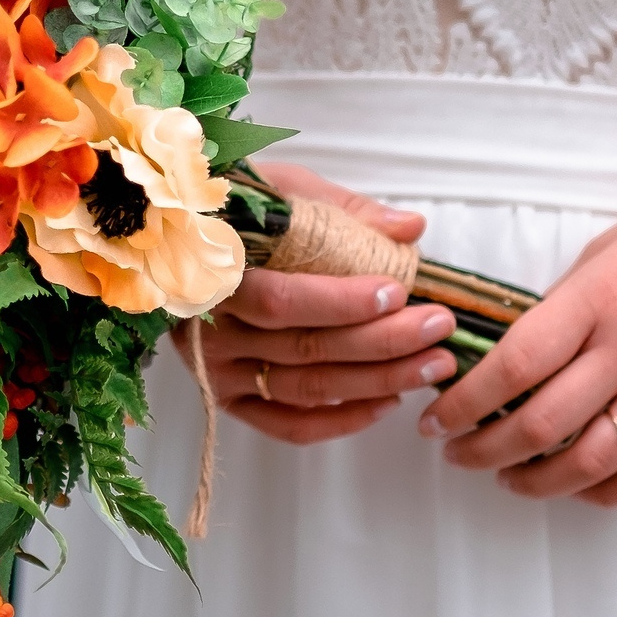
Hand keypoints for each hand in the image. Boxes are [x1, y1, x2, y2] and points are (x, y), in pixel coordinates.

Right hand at [198, 163, 459, 443]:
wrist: (178, 240)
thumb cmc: (234, 211)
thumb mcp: (283, 192)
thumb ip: (346, 212)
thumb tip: (408, 229)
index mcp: (216, 276)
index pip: (283, 301)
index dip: (342, 303)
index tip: (397, 292)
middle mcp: (212, 333)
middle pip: (306, 348)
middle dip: (383, 341)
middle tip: (438, 326)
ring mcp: (218, 372)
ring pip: (307, 388)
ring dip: (378, 381)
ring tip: (433, 364)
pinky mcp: (229, 399)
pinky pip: (288, 425)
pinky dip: (341, 420)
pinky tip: (387, 402)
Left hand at [417, 156, 616, 505]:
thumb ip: (567, 301)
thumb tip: (514, 348)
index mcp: (600, 297)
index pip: (512, 363)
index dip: (463, 400)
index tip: (435, 416)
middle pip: (539, 423)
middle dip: (481, 448)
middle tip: (456, 452)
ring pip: (587, 462)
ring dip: (532, 480)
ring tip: (504, 476)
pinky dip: (601, 492)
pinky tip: (575, 487)